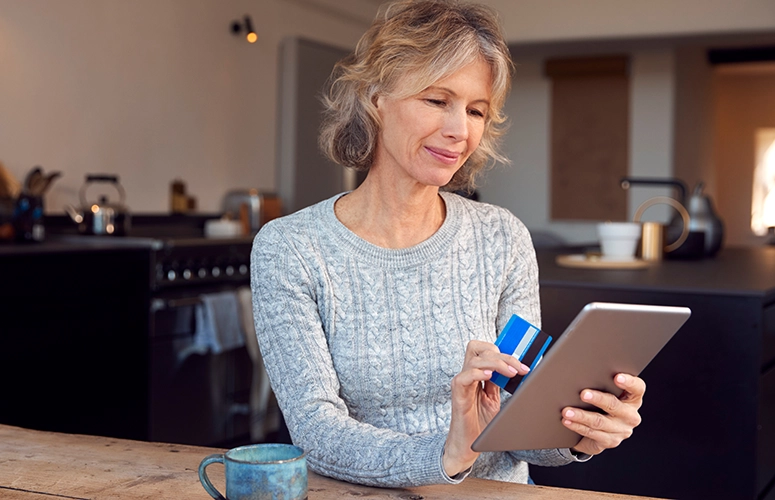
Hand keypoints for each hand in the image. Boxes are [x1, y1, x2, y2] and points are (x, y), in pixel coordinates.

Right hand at [443, 340, 530, 475]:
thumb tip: (516, 370)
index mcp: (477, 374)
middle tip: (520, 367)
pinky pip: (464, 377)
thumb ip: (500, 382)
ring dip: (496, 363)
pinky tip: (489, 376)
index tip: (521, 360)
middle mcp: (468, 375)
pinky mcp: (458, 394)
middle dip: (503, 355)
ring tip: (511, 373)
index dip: (503, 351)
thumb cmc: (480, 423)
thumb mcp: (494, 398)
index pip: (485, 350)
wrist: (467, 445)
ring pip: (475, 360)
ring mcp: (462, 383)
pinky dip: (477, 373)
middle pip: (480, 350)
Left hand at [562, 373, 644, 455]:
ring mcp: (621, 430)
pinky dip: (577, 426)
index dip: (629, 382)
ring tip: (567, 411)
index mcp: (632, 399)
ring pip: (599, 421)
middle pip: (614, 405)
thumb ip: (600, 384)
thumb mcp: (604, 393)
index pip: (637, 388)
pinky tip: (567, 421)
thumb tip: (581, 374)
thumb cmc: (600, 405)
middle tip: (583, 394)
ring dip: (581, 415)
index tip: (617, 377)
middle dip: (597, 399)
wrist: (597, 432)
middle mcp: (630, 415)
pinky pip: (591, 433)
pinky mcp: (610, 441)